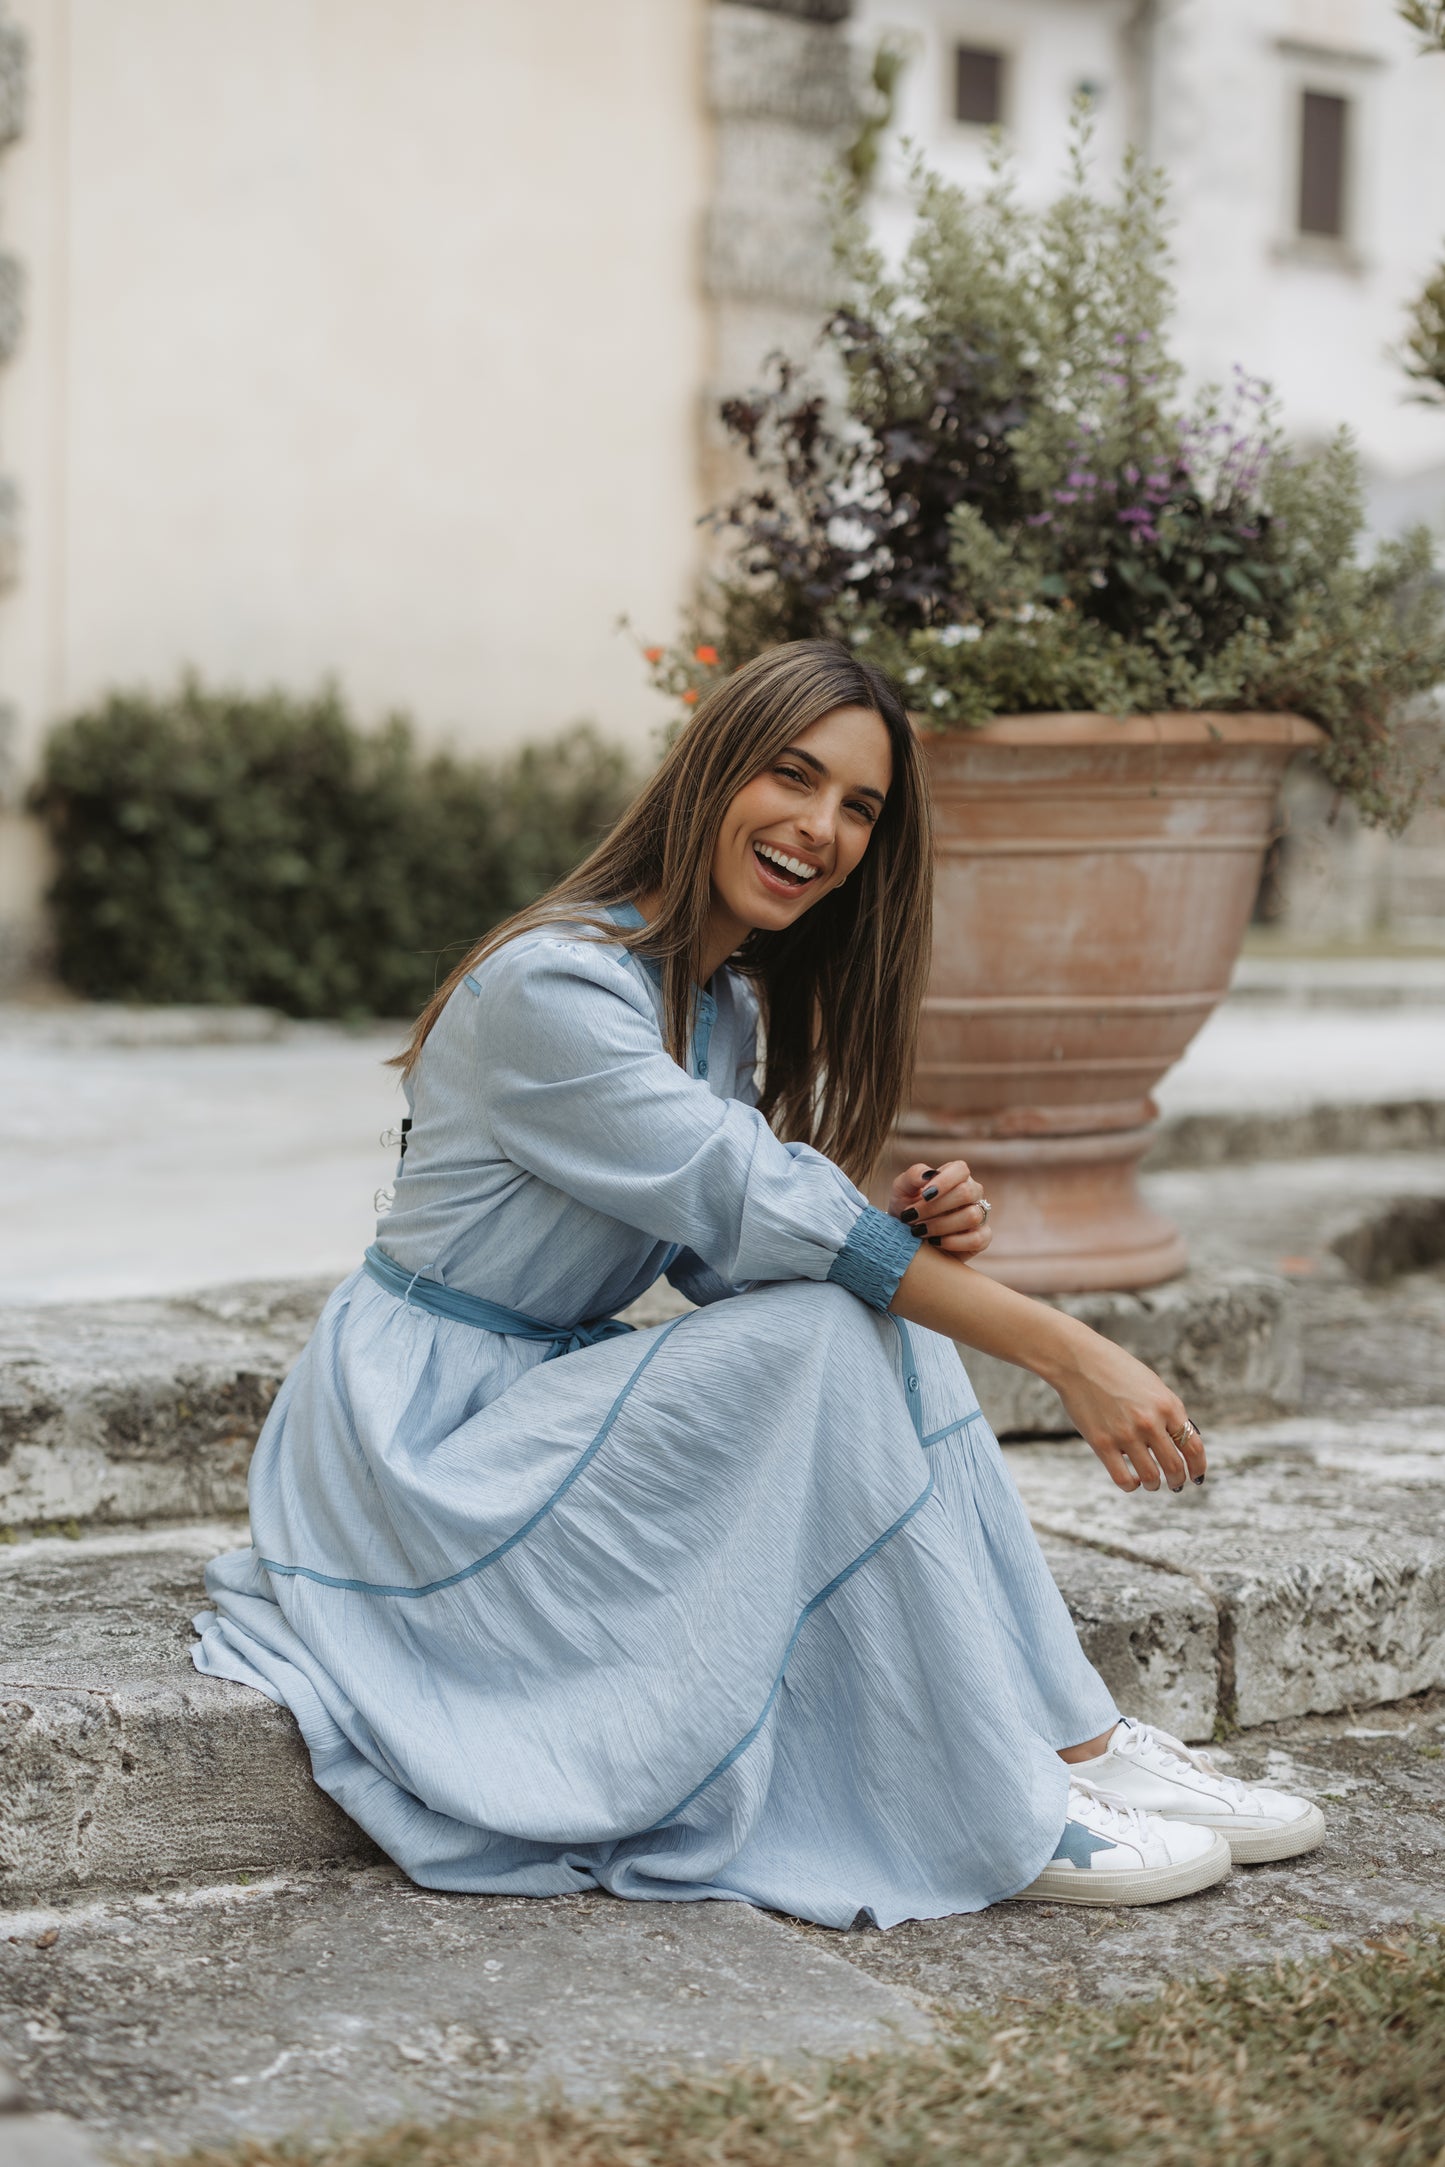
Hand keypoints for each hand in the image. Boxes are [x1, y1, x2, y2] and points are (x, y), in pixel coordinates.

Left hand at [887, 1159, 991, 1260]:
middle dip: (935, 1207)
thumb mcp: (901, 1190)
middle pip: (966, 1193)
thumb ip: (912, 1176)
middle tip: (912, 1217)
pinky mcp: (982, 1238)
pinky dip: (954, 1242)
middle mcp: (972, 1193)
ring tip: (918, 1231)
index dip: (944, 1181)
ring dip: (941, 1225)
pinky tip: (935, 1242)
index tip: (924, 1195)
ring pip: (972, 1216)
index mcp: (955, 1176)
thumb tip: (928, 1175)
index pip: (961, 1170)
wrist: (906, 1238)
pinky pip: (978, 1239)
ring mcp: (979, 1215)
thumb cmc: (906, 1208)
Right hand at [1046, 1324, 1206, 1494]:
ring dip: (1155, 1485)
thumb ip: (1168, 1412)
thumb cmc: (1117, 1370)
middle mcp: (1150, 1422)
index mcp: (1168, 1406)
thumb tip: (1181, 1443)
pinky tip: (1132, 1481)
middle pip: (1175, 1466)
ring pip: (1151, 1477)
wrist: (1079, 1360)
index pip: (1194, 1447)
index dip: (1198, 1467)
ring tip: (1152, 1483)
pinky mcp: (1102, 1443)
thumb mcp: (1153, 1386)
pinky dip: (1131, 1485)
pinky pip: (1123, 1478)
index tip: (1196, 1476)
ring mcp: (1126, 1434)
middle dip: (1178, 1480)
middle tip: (1175, 1484)